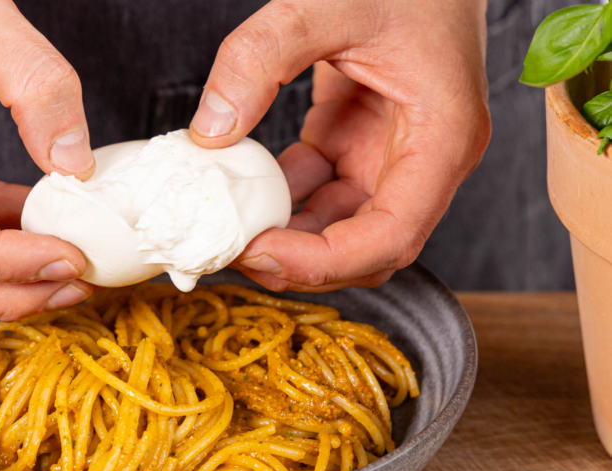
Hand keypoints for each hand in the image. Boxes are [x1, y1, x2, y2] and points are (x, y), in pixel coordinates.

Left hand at [190, 0, 491, 290]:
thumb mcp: (327, 1)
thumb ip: (261, 58)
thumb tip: (210, 131)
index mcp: (443, 139)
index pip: (391, 236)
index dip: (324, 261)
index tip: (260, 252)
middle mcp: (424, 160)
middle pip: (366, 249)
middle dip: (301, 262)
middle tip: (233, 250)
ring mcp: (391, 155)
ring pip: (340, 228)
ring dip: (287, 237)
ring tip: (229, 226)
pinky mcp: (359, 143)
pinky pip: (320, 192)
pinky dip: (282, 200)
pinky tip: (243, 190)